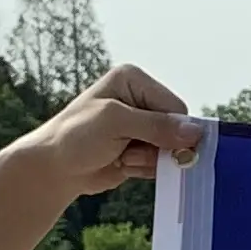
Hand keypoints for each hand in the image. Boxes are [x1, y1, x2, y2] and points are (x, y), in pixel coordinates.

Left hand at [22, 64, 201, 198]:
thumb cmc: (76, 136)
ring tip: (122, 157)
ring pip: (171, 150)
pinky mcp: (140, 147)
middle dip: (158, 148)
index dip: (172, 131)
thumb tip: (196, 132)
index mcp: (134, 80)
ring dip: (150, 161)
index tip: (150, 143)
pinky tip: (123, 164)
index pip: (177, 108)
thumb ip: (157, 126)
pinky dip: (146, 169)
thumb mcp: (116, 123)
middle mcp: (140, 99)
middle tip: (128, 151)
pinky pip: (162, 163)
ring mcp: (141, 125)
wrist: (54, 167)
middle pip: (178, 131)